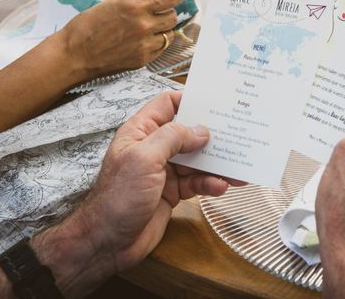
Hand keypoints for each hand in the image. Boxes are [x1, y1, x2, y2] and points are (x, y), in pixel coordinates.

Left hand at [28, 91, 241, 296]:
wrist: (107, 243)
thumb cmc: (116, 197)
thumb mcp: (144, 159)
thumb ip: (172, 138)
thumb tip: (201, 130)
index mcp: (141, 132)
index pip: (167, 104)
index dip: (190, 100)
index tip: (216, 103)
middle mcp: (154, 148)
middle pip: (188, 132)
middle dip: (212, 134)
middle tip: (237, 133)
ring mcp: (164, 170)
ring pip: (197, 159)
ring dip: (217, 163)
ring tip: (237, 167)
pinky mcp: (173, 191)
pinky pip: (197, 182)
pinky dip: (211, 183)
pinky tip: (221, 186)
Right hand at [59, 0, 184, 79]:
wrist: (74, 55)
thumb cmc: (85, 28)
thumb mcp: (110, 5)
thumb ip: (134, 3)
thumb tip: (151, 2)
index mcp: (133, 6)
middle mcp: (143, 25)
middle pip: (172, 17)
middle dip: (168, 13)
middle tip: (161, 13)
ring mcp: (144, 44)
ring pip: (170, 35)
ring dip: (164, 30)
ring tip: (151, 29)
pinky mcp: (143, 59)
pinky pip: (160, 49)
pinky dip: (156, 43)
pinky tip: (144, 41)